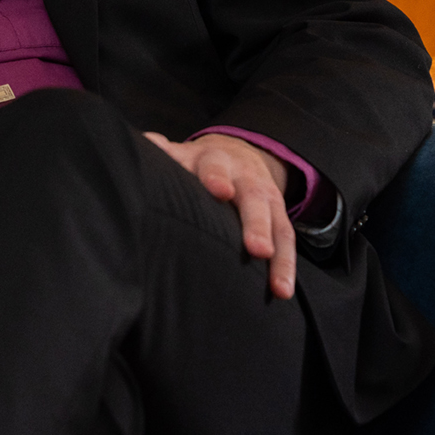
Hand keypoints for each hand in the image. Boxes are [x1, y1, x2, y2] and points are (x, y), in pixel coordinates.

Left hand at [142, 131, 296, 299]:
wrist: (238, 152)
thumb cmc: (200, 163)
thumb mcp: (183, 153)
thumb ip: (165, 153)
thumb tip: (147, 143)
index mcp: (215, 162)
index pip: (215, 168)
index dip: (216, 178)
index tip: (220, 191)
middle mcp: (246, 179)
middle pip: (254, 200)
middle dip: (256, 225)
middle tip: (258, 249)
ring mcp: (266, 199)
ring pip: (277, 225)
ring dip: (280, 257)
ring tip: (277, 286)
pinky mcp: (280, 217)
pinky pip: (287, 241)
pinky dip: (286, 267)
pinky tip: (282, 291)